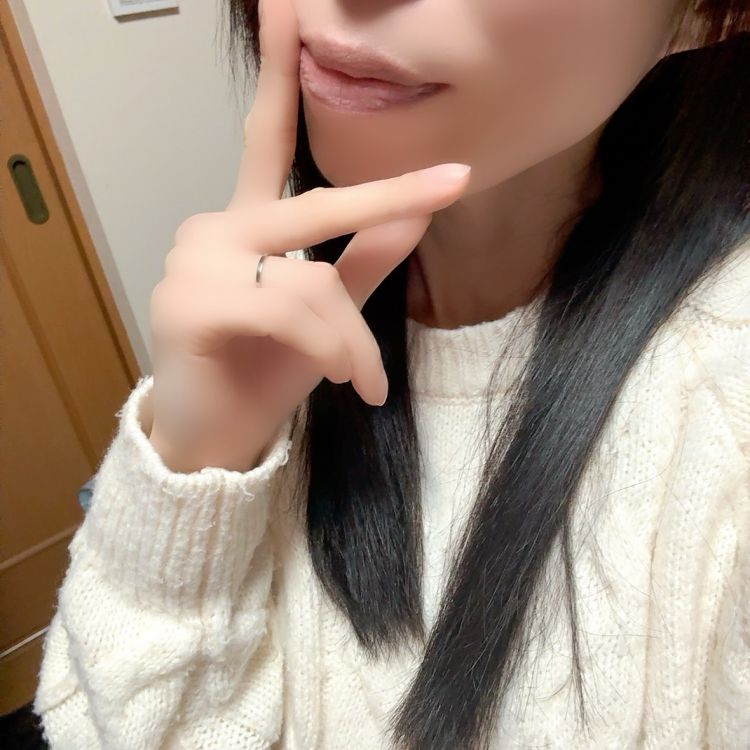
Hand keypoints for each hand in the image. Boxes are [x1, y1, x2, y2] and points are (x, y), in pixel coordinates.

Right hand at [147, 0, 470, 470]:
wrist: (216, 437)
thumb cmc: (267, 370)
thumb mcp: (328, 314)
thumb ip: (365, 260)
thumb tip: (416, 213)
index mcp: (244, 223)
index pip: (264, 138)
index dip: (277, 71)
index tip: (291, 5)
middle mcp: (213, 227)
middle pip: (314, 207)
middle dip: (386, 197)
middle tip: (454, 182)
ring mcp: (194, 260)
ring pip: (312, 277)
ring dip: (352, 336)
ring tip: (361, 380)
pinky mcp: (189, 301)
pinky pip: (291, 308)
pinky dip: (331, 346)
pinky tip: (342, 380)